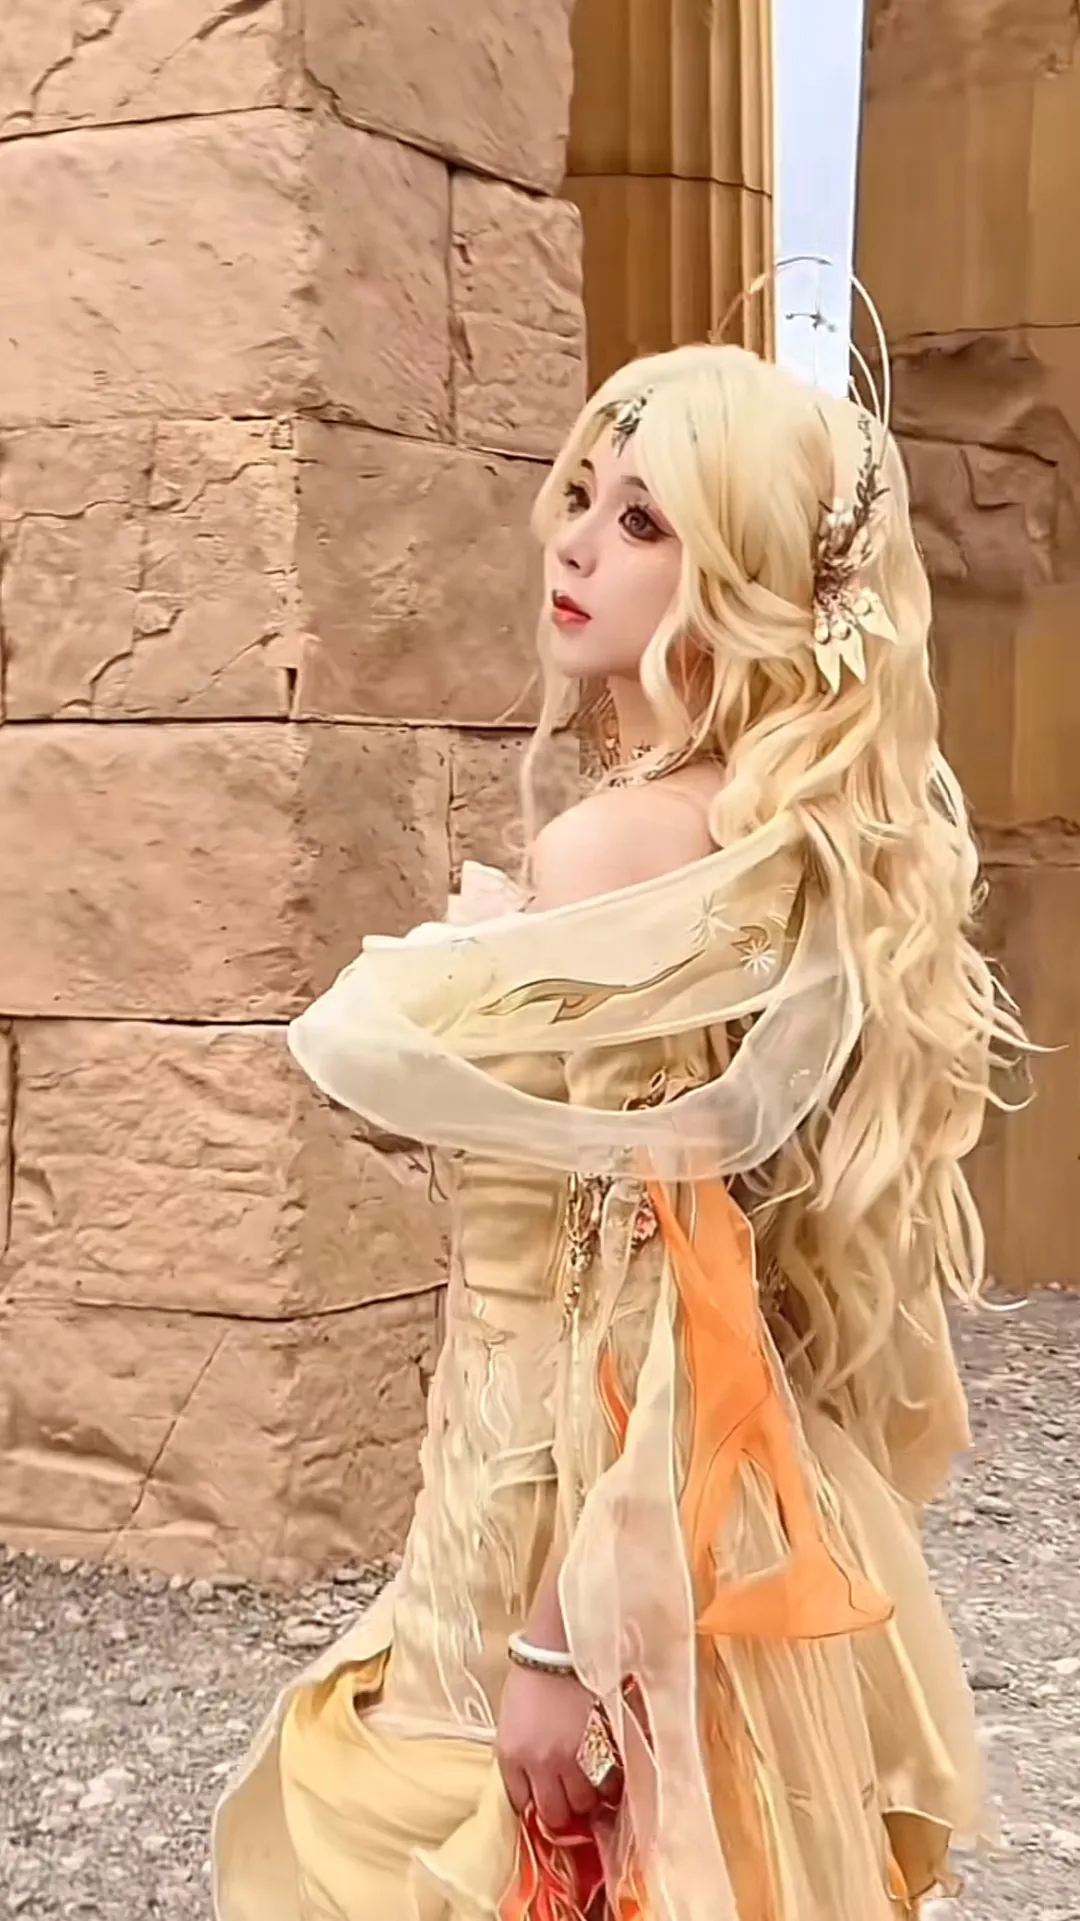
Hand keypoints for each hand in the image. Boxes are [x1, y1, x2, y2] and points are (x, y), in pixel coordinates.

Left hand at [496, 1661, 602, 1832]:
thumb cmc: (531, 1682)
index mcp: (511, 1755)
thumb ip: (518, 1760)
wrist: (559, 1650)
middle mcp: (540, 1763)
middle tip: (569, 1799)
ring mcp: (573, 1757)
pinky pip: (609, 1781)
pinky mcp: (602, 1746)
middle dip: (563, 1810)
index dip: (534, 1805)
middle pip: (556, 1814)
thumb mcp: (510, 1724)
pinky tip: (606, 1771)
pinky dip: (609, 1782)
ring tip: (589, 1782)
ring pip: (584, 1802)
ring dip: (587, 1796)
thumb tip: (532, 1791)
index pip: (520, 1805)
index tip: (544, 1801)